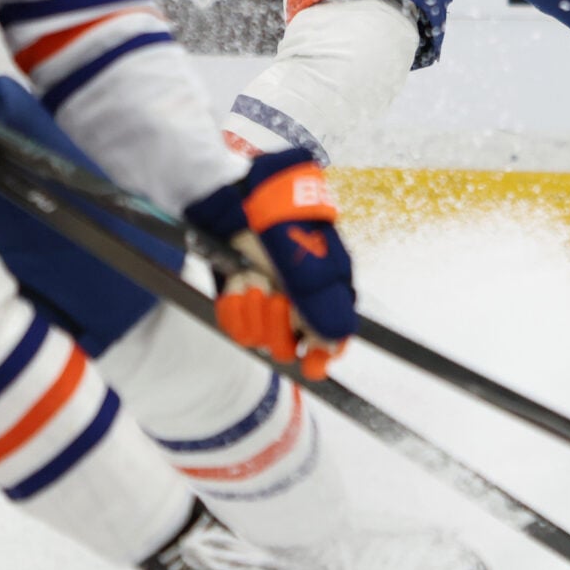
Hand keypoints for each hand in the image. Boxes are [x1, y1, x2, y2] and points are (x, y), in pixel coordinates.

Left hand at [190, 150, 352, 377]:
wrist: (238, 204)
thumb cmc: (282, 227)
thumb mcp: (308, 265)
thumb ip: (322, 306)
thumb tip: (335, 344)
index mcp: (327, 293)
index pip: (332, 337)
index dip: (323, 355)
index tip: (312, 365)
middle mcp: (298, 304)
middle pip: (291, 345)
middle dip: (278, 324)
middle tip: (276, 296)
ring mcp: (267, 305)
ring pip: (260, 338)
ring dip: (254, 308)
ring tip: (252, 278)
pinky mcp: (239, 304)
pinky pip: (236, 328)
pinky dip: (234, 308)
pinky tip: (237, 284)